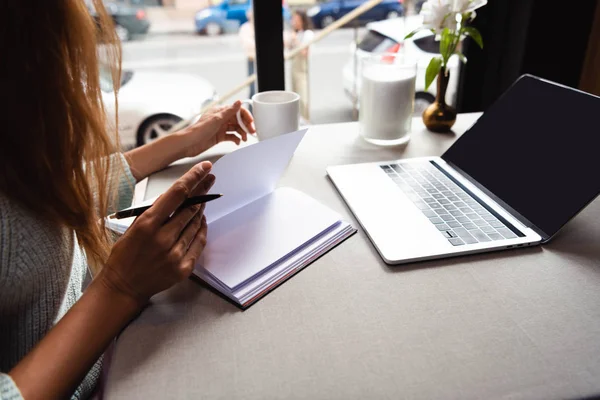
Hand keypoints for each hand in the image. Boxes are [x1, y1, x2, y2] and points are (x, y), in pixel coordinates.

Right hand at [98, 161, 214, 304]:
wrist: (123, 287)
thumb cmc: (125, 254)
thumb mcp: (134, 227)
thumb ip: (155, 213)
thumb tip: (177, 196)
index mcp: (147, 224)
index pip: (177, 194)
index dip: (193, 178)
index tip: (205, 167)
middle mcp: (163, 238)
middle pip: (191, 208)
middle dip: (203, 191)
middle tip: (210, 179)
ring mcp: (175, 254)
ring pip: (196, 224)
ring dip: (201, 210)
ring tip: (203, 200)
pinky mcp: (183, 268)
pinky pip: (199, 242)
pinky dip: (202, 229)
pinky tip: (201, 221)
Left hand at [178, 101, 255, 158]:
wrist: (189, 144)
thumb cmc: (199, 130)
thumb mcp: (216, 119)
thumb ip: (229, 111)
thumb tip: (239, 102)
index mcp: (220, 111)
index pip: (237, 111)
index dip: (246, 116)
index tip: (252, 123)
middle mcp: (221, 119)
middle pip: (238, 120)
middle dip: (246, 126)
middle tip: (252, 132)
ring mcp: (220, 128)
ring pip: (236, 129)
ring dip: (242, 133)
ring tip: (245, 139)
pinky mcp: (219, 137)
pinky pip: (231, 136)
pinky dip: (236, 139)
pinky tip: (237, 142)